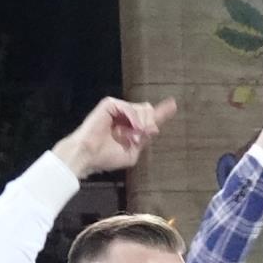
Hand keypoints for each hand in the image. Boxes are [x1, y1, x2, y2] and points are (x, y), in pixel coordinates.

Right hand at [53, 95, 176, 178]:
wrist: (88, 156)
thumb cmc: (106, 157)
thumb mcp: (132, 153)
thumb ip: (144, 140)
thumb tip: (154, 127)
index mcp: (131, 127)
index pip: (149, 118)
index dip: (161, 112)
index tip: (173, 105)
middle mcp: (126, 116)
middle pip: (148, 112)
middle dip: (148, 125)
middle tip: (139, 138)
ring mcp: (118, 109)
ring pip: (142, 109)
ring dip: (141, 125)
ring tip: (133, 136)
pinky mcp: (110, 104)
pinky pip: (129, 107)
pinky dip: (133, 118)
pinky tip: (131, 128)